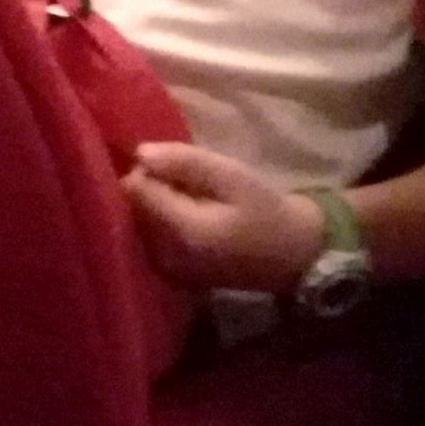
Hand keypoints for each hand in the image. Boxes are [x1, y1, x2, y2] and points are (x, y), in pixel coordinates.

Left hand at [123, 144, 322, 292]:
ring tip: (192, 196)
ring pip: (138, 222)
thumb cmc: (266, 212)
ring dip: (157, 203)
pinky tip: (191, 216)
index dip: (147, 169)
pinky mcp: (170, 273)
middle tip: (189, 179)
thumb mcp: (232, 176)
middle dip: (152, 186)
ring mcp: (165, 269)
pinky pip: (149, 237)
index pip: (134, 190)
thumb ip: (186, 163)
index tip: (175, 162)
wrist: (292, 257)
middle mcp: (163, 256)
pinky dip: (162, 221)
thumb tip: (140, 153)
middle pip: (132, 207)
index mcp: (180, 233)